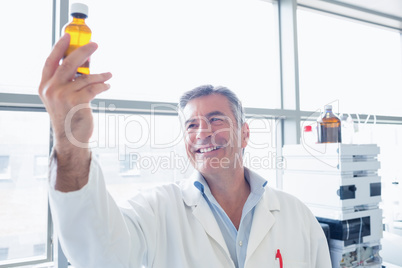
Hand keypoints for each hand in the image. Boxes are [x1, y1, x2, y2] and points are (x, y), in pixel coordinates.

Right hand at [38, 33, 111, 190]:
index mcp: (45, 86)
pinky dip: (102, 85)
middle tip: (95, 45)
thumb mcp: (60, 97)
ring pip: (85, 77)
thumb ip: (67, 81)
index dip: (59, 47)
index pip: (50, 61)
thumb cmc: (68, 116)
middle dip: (83, 51)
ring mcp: (63, 95)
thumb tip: (83, 61)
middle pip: (68, 63)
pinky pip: (93, 88)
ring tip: (108, 75)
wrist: (70, 138)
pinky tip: (107, 86)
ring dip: (100, 75)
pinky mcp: (76, 102)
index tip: (68, 36)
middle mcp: (51, 89)